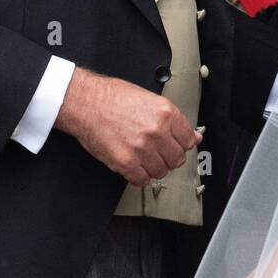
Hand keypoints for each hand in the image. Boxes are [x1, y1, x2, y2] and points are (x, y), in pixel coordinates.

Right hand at [54, 67, 201, 185]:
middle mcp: (156, 131)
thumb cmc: (111, 97)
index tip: (177, 145)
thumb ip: (172, 118)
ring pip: (161, 171)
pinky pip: (142, 180)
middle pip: (177, 158)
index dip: (182, 144)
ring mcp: (141, 148)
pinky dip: (140, 177)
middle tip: (158, 152)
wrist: (84, 102)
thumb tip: (192, 135)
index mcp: (165, 113)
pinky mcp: (125, 162)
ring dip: (154, 168)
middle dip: (169, 157)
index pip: (189, 140)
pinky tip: (134, 167)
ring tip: (144, 158)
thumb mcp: (148, 98)